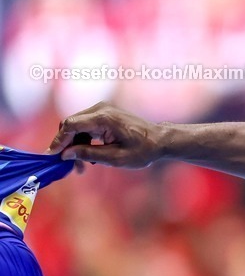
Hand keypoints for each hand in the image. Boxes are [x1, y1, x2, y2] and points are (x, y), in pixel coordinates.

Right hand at [49, 101, 163, 168]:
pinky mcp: (104, 114)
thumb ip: (89, 154)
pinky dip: (83, 140)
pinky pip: (86, 126)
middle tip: (71, 166)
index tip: (53, 155)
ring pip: (77, 126)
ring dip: (75, 145)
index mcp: (104, 117)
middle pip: (71, 124)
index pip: (71, 125)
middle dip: (67, 145)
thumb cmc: (143, 150)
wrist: (160, 140)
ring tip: (82, 166)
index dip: (59, 140)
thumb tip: (66, 154)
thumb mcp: (116, 158)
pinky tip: (89, 156)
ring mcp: (102, 109)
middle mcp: (101, 109)